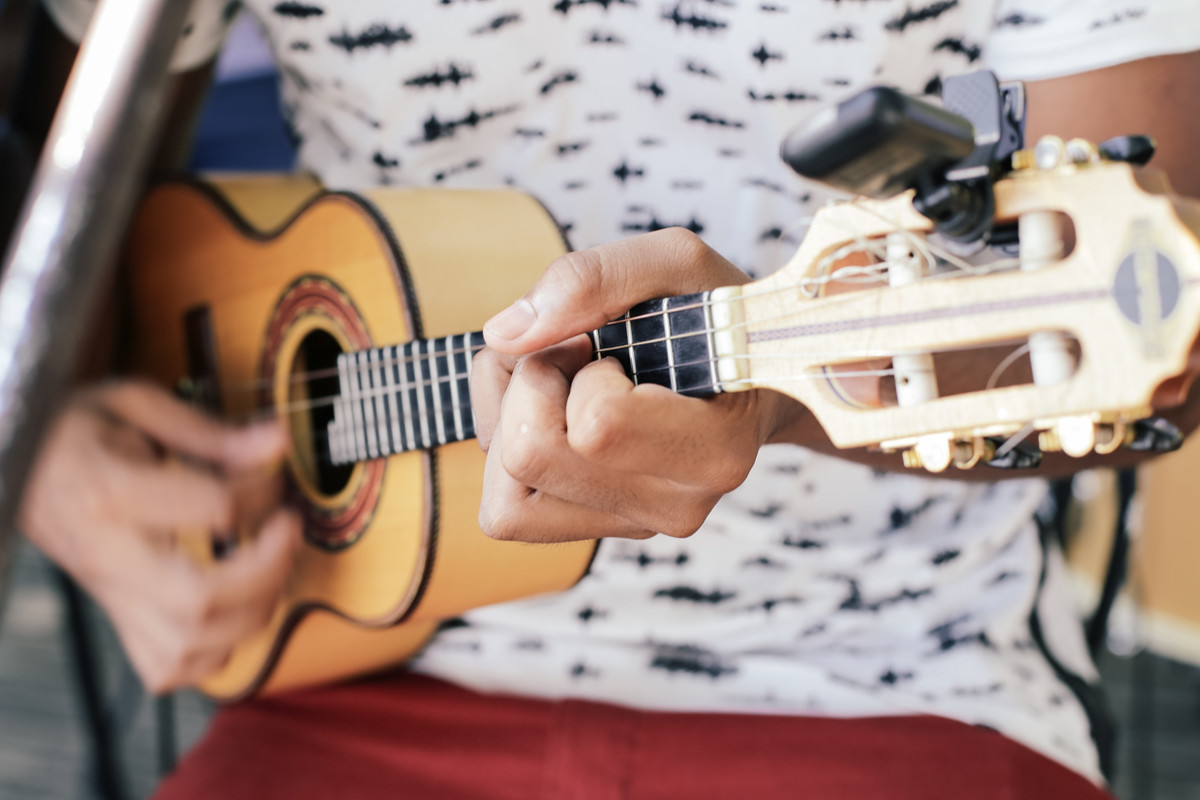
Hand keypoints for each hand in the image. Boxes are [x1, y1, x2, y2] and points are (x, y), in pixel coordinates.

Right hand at [18, 381, 300, 691]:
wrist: (15, 465)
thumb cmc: (72, 433)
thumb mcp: (135, 406)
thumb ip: (210, 432)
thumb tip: (276, 441)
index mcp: (111, 494)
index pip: (215, 510)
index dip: (264, 490)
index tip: (272, 470)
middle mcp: (110, 556)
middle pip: (200, 601)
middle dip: (267, 570)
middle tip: (285, 529)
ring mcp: (111, 596)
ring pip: (188, 646)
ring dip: (250, 614)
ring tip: (268, 567)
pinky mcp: (115, 617)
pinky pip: (167, 668)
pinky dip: (212, 653)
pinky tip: (231, 611)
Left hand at [470, 228, 807, 542]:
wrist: (747, 375)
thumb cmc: (712, 318)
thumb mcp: (676, 263)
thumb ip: (594, 278)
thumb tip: (503, 334)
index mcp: (714, 451)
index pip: (596, 426)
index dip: (575, 367)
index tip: (608, 346)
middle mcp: (675, 508)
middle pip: (527, 457)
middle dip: (529, 386)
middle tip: (576, 358)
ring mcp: (633, 529)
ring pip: (504, 500)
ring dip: (510, 421)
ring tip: (563, 386)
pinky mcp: (593, 533)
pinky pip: (504, 512)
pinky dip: (504, 453)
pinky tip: (550, 415)